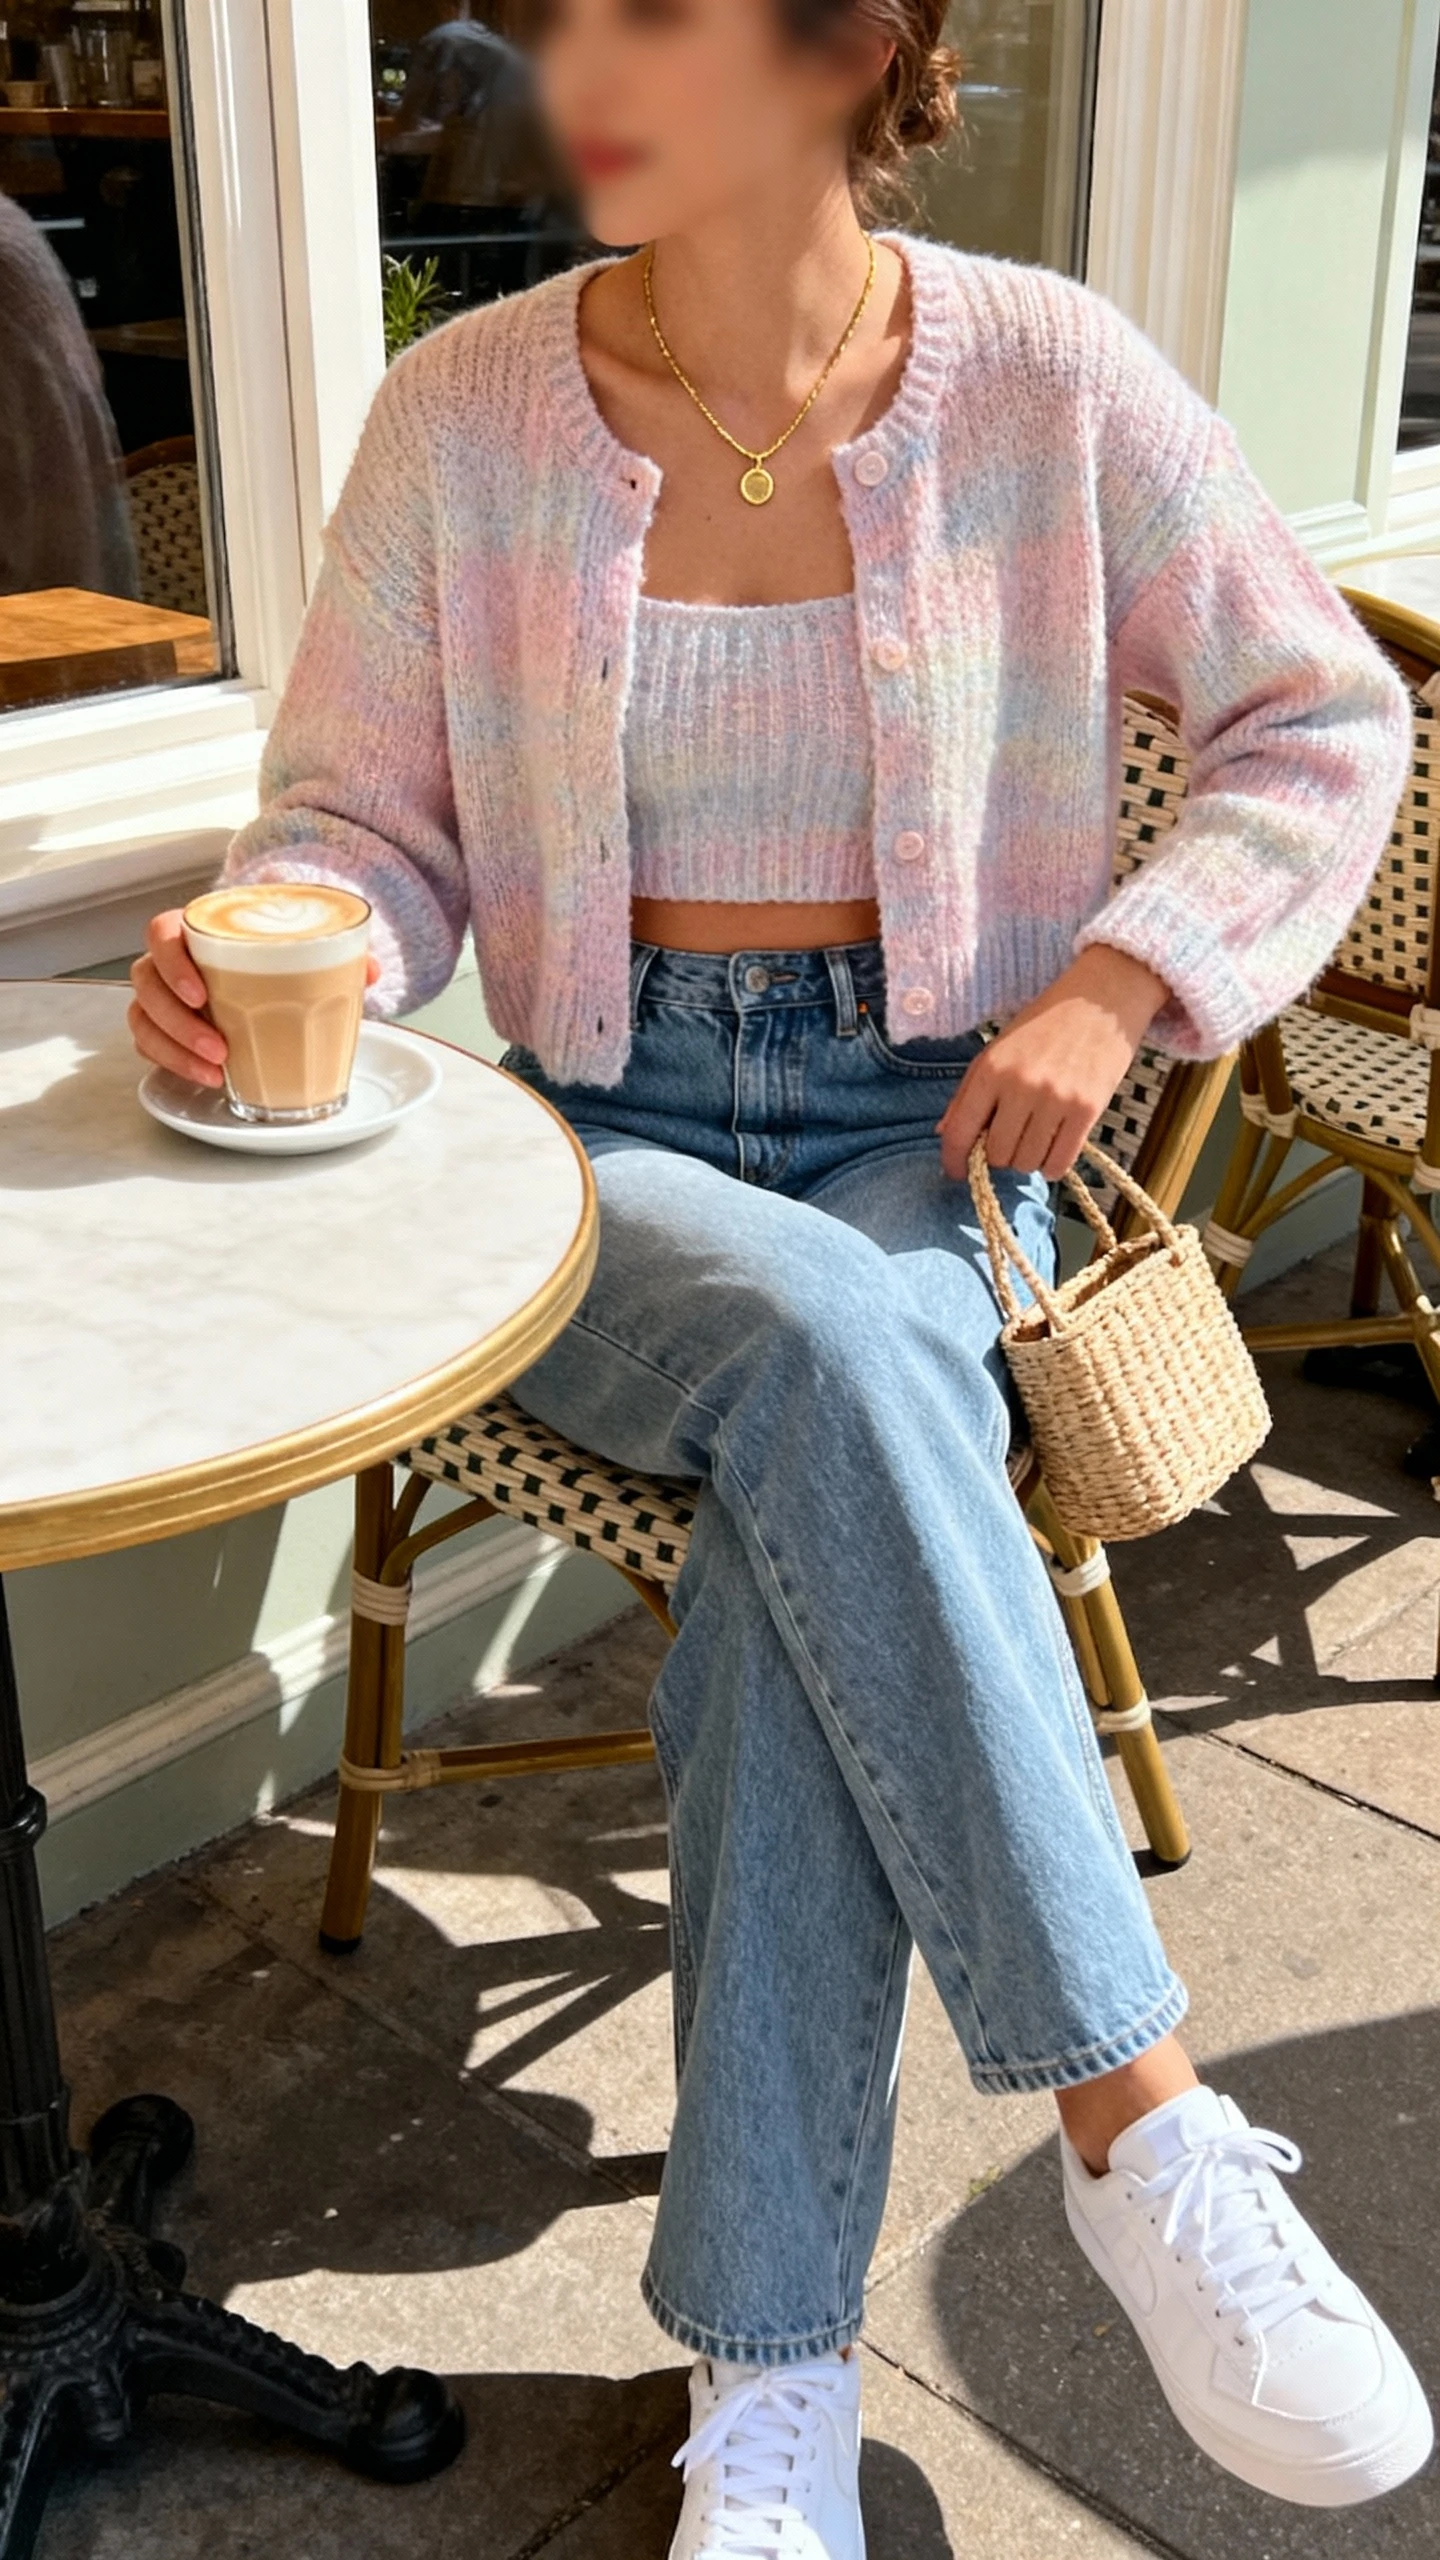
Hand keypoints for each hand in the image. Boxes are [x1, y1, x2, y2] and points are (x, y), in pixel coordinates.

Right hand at [128, 905, 381, 1087]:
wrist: (273, 975)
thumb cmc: (278, 956)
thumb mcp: (306, 949)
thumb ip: (335, 953)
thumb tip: (368, 970)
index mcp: (198, 932)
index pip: (162, 934)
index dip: (173, 963)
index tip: (202, 994)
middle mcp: (171, 963)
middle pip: (145, 982)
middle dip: (177, 1020)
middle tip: (219, 1046)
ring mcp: (163, 997)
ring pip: (143, 1019)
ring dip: (174, 1049)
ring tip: (217, 1070)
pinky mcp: (163, 1030)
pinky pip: (148, 1046)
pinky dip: (174, 1064)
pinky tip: (209, 1079)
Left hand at [935, 945, 1169, 1180]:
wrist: (1102, 1001)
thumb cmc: (1045, 1025)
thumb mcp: (997, 1049)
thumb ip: (968, 1093)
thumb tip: (945, 1133)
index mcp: (990, 1069)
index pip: (960, 1131)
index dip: (953, 1161)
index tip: (955, 1171)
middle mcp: (1020, 1086)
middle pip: (996, 1155)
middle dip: (996, 1158)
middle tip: (1008, 1142)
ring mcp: (1055, 1099)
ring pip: (1027, 1162)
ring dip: (1026, 1161)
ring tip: (1033, 1139)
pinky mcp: (1087, 1110)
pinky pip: (1060, 1162)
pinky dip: (1051, 1166)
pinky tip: (1052, 1149)